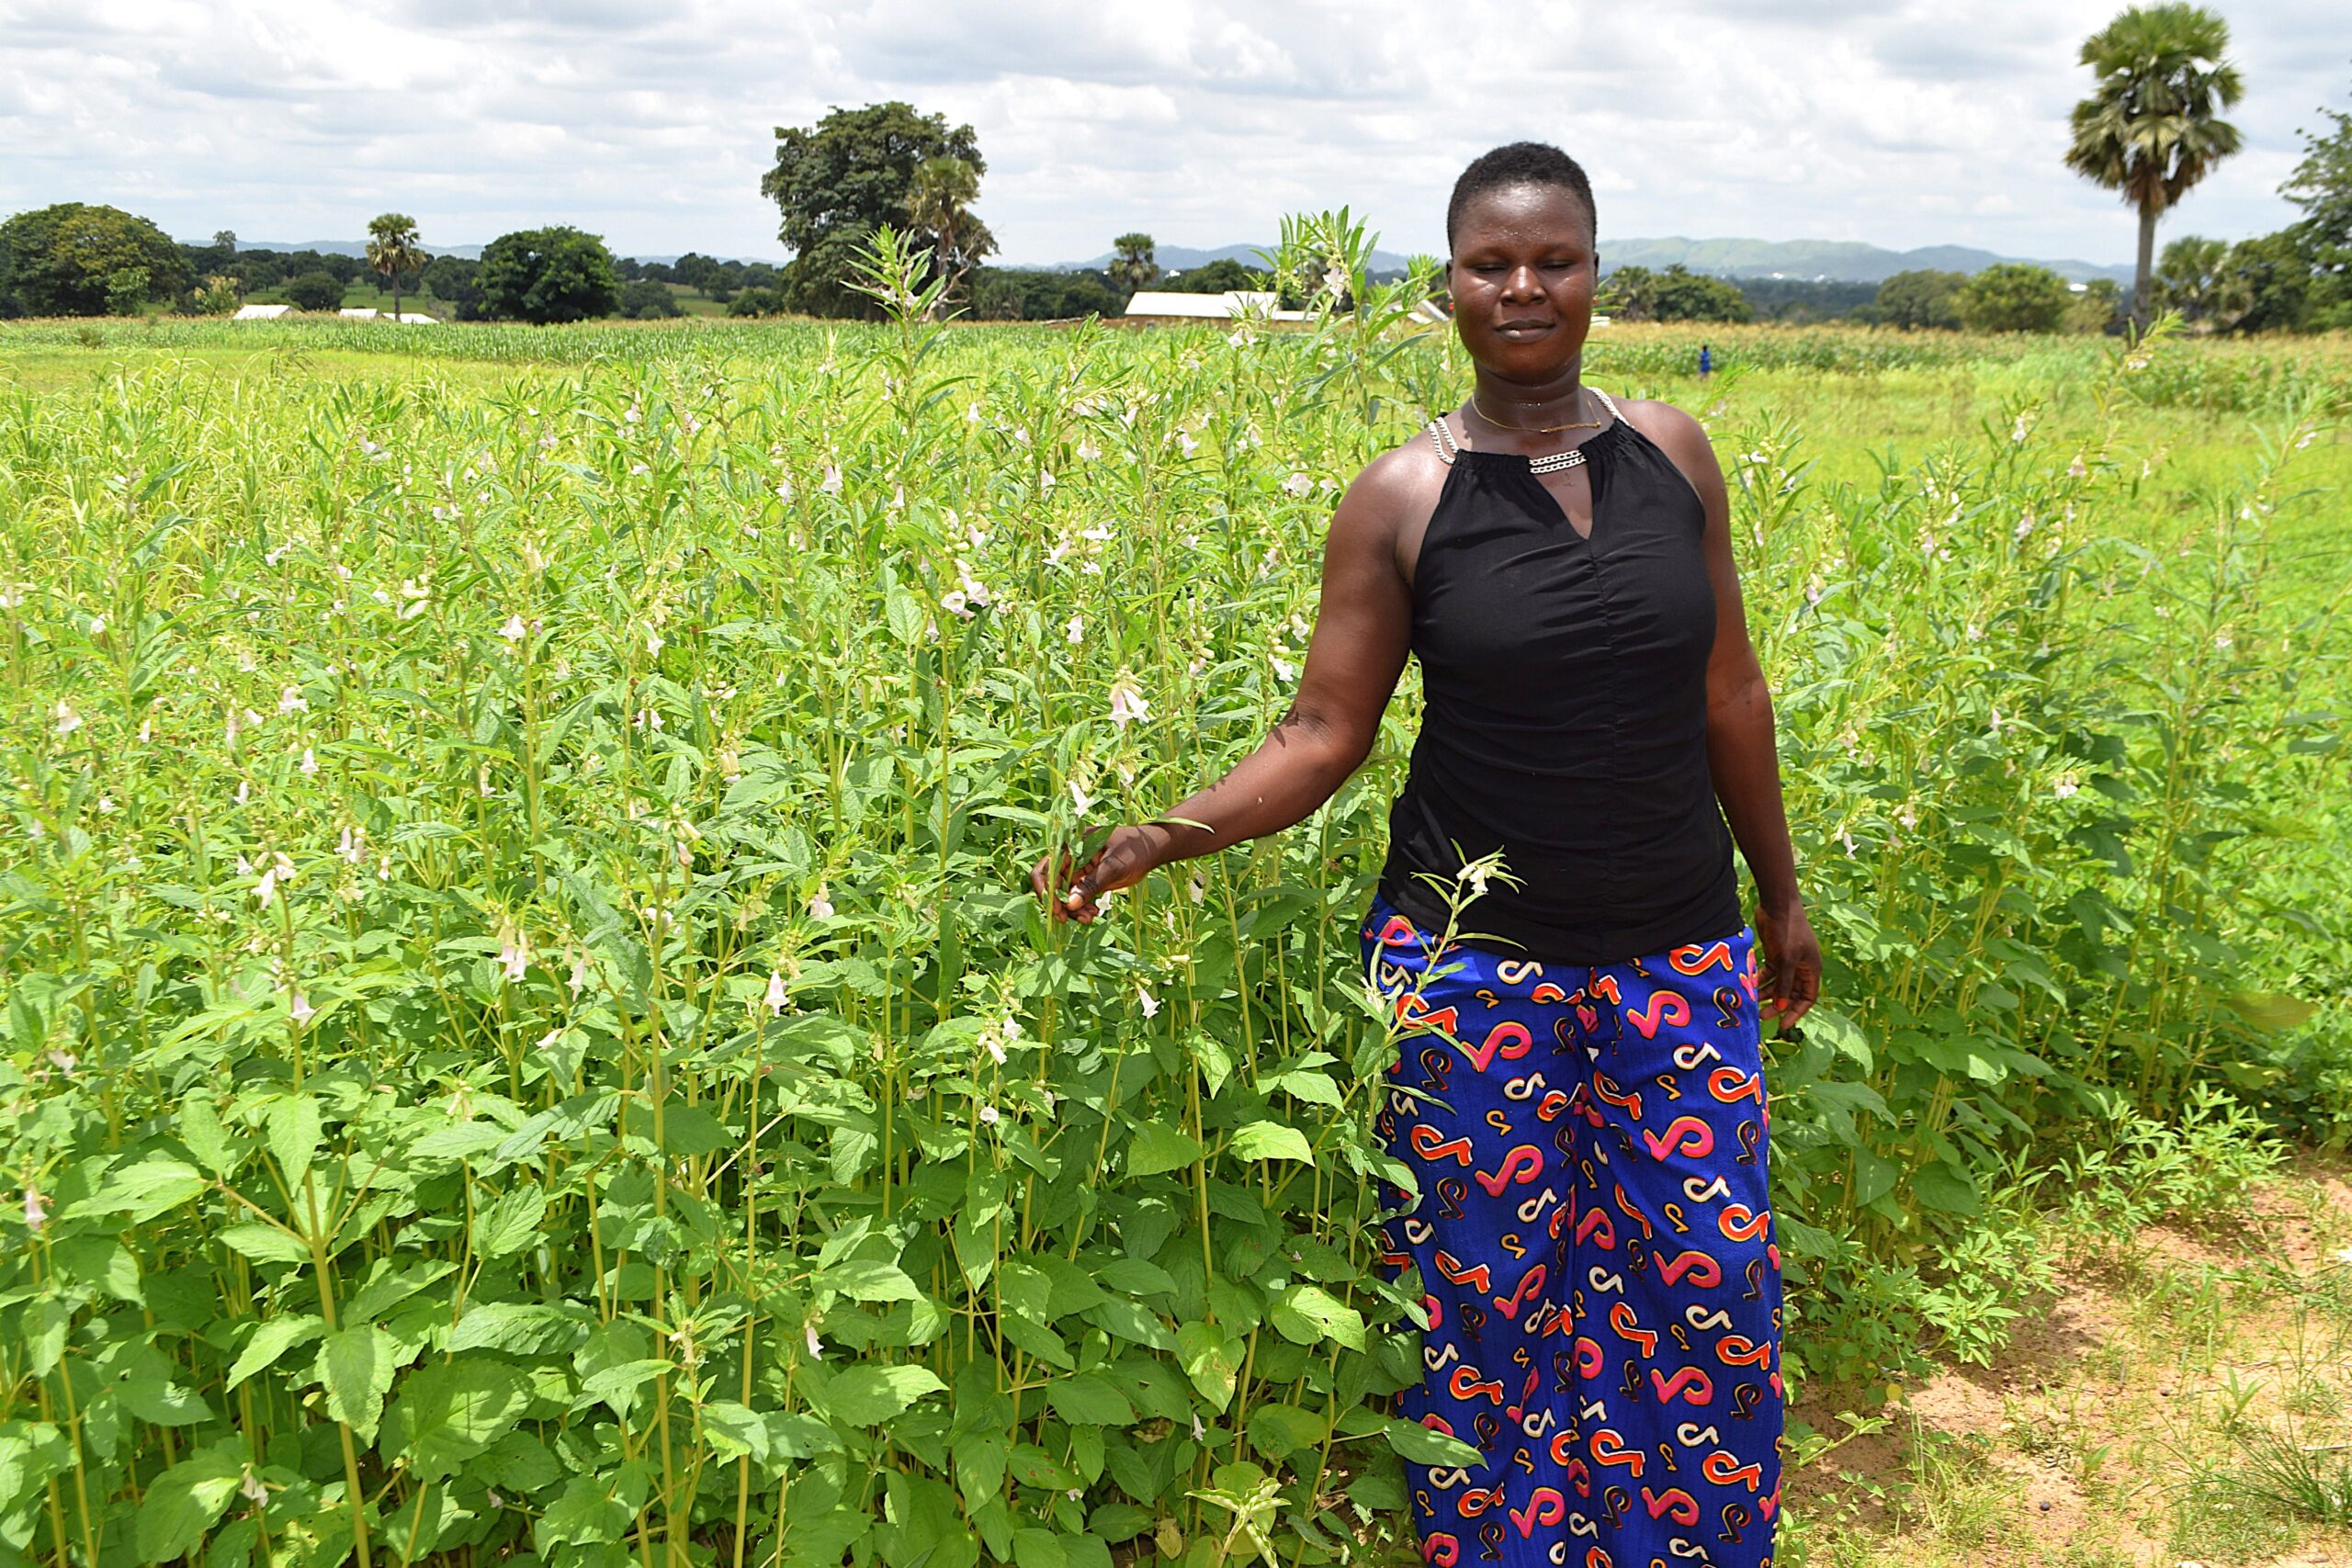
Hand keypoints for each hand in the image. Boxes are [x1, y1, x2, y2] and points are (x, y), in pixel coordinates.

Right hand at [1031, 825, 1167, 924]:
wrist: (1151, 849)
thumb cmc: (1134, 849)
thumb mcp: (1114, 866)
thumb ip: (1091, 884)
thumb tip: (1070, 904)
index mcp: (1073, 844)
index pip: (1049, 867)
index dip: (1048, 889)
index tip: (1058, 908)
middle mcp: (1071, 857)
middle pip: (1052, 883)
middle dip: (1059, 902)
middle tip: (1067, 919)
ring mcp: (1078, 869)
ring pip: (1064, 893)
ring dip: (1071, 908)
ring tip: (1088, 918)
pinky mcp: (1086, 880)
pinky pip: (1076, 897)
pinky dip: (1081, 908)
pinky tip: (1093, 914)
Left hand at [1752, 897, 1821, 1034]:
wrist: (1777, 904)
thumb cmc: (1787, 930)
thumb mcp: (1786, 959)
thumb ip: (1784, 984)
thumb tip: (1781, 1008)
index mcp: (1811, 970)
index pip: (1807, 998)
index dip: (1796, 1012)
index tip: (1782, 1024)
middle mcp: (1801, 967)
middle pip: (1791, 993)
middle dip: (1778, 1005)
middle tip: (1762, 1016)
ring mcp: (1788, 960)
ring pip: (1778, 984)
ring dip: (1767, 994)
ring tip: (1752, 1003)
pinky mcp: (1775, 954)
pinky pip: (1769, 973)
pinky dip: (1761, 980)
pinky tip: (1750, 986)